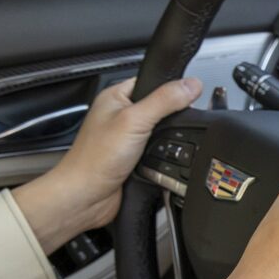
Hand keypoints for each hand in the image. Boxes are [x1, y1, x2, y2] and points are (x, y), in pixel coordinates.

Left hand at [13, 76, 201, 251]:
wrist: (86, 197)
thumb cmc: (94, 159)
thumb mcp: (135, 121)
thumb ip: (165, 101)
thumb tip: (191, 85)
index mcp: (115, 97)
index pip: (151, 81)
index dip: (171, 87)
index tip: (189, 95)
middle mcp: (120, 116)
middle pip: (160, 107)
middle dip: (172, 117)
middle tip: (176, 123)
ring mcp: (127, 139)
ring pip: (161, 132)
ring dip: (167, 140)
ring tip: (165, 144)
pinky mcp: (134, 159)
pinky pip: (159, 152)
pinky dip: (165, 157)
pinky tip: (162, 159)